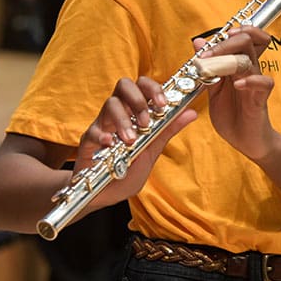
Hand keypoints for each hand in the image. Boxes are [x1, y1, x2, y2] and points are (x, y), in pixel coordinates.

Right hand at [75, 76, 197, 202]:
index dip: (153, 88)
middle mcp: (119, 112)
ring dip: (123, 120)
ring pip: (110, 104)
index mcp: (135, 111)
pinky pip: (93, 131)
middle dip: (137, 99)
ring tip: (131, 140)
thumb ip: (168, 129)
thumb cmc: (129, 169)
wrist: (105, 195)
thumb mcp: (152, 150)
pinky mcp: (88, 141)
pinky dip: (102, 136)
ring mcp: (102, 124)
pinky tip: (110, 145)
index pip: (143, 85)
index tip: (163, 104)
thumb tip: (192, 112)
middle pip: (124, 85)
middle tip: (146, 122)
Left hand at [198, 26, 276, 160]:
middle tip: (207, 55)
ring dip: (231, 59)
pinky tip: (238, 86)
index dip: (228, 32)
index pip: (242, 35)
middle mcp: (248, 69)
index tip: (206, 44)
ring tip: (216, 67)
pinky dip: (251, 81)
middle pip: (246, 40)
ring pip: (251, 58)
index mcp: (237, 64)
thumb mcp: (213, 88)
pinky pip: (264, 83)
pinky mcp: (261, 98)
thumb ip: (207, 66)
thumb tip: (198, 42)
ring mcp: (256, 82)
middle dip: (225, 43)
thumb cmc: (231, 114)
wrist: (244, 141)